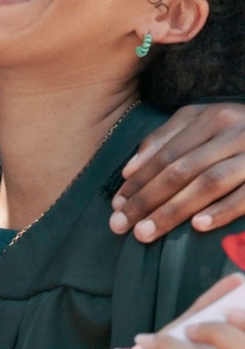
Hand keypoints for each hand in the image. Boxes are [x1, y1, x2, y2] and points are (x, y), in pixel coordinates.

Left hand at [109, 103, 244, 242]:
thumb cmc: (241, 134)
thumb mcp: (206, 124)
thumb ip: (167, 140)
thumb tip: (131, 168)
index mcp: (211, 116)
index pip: (166, 152)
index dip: (139, 179)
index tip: (116, 205)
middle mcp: (232, 129)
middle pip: (180, 169)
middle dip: (146, 199)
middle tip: (120, 225)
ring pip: (207, 182)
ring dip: (173, 210)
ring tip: (146, 232)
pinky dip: (222, 210)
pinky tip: (198, 226)